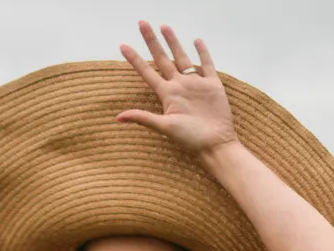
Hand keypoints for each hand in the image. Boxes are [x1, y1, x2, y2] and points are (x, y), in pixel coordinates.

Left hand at [117, 22, 236, 156]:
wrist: (215, 144)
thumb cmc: (190, 139)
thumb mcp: (165, 127)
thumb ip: (144, 118)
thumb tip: (118, 117)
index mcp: (167, 95)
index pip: (147, 72)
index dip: (135, 59)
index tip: (122, 46)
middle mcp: (179, 87)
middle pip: (162, 59)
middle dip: (152, 41)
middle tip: (142, 23)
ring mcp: (195, 84)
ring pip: (182, 57)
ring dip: (173, 42)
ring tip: (164, 27)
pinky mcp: (212, 85)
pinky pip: (206, 64)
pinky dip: (202, 52)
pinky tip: (196, 41)